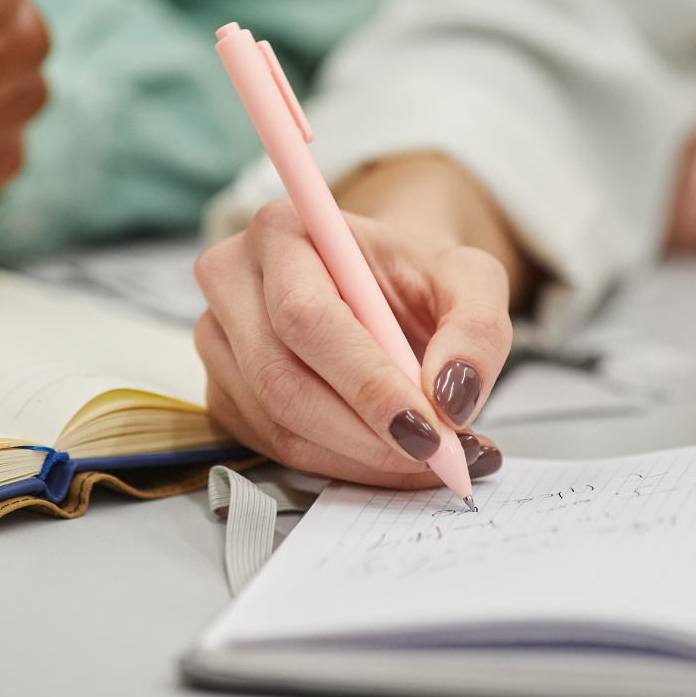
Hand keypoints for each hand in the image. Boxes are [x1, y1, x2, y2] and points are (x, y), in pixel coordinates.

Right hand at [194, 197, 511, 487]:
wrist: (382, 290)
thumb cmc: (411, 277)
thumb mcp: (470, 280)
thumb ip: (477, 329)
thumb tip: (452, 395)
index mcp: (282, 231)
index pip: (306, 318)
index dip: (365, 383)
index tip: (427, 428)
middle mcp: (232, 280)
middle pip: (282, 380)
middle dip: (368, 434)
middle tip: (436, 455)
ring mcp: (218, 341)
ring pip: (279, 425)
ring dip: (361, 458)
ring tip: (428, 456)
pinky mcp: (225, 393)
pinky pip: (274, 448)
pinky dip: (342, 465)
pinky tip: (388, 455)